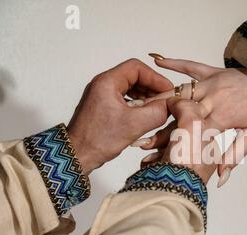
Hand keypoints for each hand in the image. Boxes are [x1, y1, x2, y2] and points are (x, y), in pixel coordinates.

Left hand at [67, 59, 172, 174]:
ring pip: (130, 88)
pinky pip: (124, 99)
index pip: (136, 68)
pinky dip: (137, 104)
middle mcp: (102, 85)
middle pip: (134, 76)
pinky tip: (144, 116)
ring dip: (145, 96)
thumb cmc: (97, 140)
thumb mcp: (134, 125)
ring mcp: (101, 96)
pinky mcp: (102, 107)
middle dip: (151, 88)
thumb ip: (156, 112)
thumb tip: (168, 106)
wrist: (77, 155)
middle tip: (164, 101)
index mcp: (107, 82)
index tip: (167, 90)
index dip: (155, 78)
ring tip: (156, 109)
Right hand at [138, 56, 246, 183]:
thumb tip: (221, 177)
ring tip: (138, 108)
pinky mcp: (216, 71)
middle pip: (179, 113)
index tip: (152, 155)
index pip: (190, 132)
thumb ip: (234, 155)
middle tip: (139, 139)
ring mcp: (213, 82)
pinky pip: (192, 66)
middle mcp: (214, 97)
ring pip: (180, 91)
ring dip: (159, 100)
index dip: (170, 144)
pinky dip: (176, 63)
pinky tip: (158, 60)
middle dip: (159, 127)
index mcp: (223, 115)